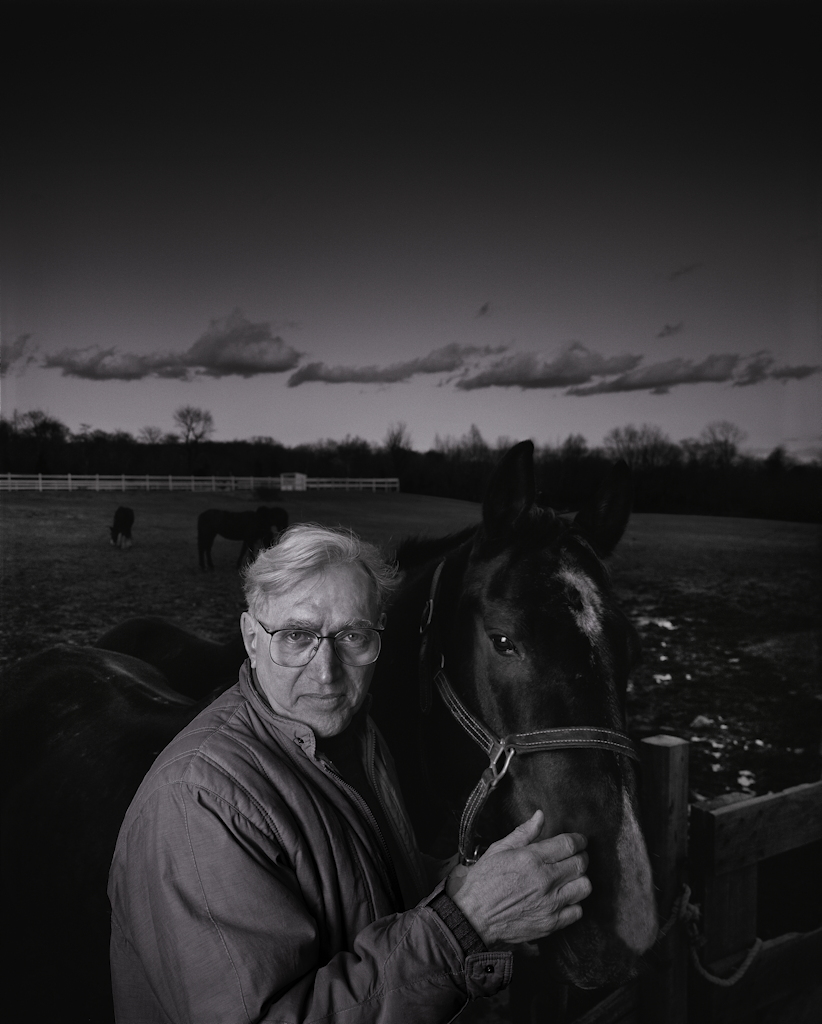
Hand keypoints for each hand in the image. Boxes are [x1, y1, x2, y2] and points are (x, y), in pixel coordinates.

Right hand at [446, 810, 590, 946]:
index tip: (579, 841)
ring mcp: (550, 904)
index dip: (579, 840)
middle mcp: (545, 880)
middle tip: (575, 857)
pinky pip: (577, 911)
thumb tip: (540, 816)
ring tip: (569, 878)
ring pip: (584, 887)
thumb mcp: (499, 850)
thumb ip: (523, 833)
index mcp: (532, 859)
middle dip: (581, 857)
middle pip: (581, 864)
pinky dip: (574, 903)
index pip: (569, 844)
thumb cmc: (483, 882)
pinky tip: (563, 898)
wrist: (474, 918)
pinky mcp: (551, 923)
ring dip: (580, 879)